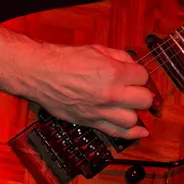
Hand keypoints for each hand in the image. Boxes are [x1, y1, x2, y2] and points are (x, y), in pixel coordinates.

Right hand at [16, 43, 152, 138]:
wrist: (38, 73)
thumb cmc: (64, 59)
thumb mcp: (97, 49)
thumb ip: (120, 57)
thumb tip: (133, 65)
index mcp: (113, 73)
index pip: (144, 77)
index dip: (139, 74)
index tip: (133, 74)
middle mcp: (110, 94)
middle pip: (144, 100)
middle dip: (141, 93)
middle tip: (133, 89)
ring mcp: (100, 111)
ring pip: (133, 119)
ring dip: (133, 111)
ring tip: (128, 105)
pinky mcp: (90, 122)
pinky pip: (117, 133)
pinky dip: (132, 134)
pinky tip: (142, 132)